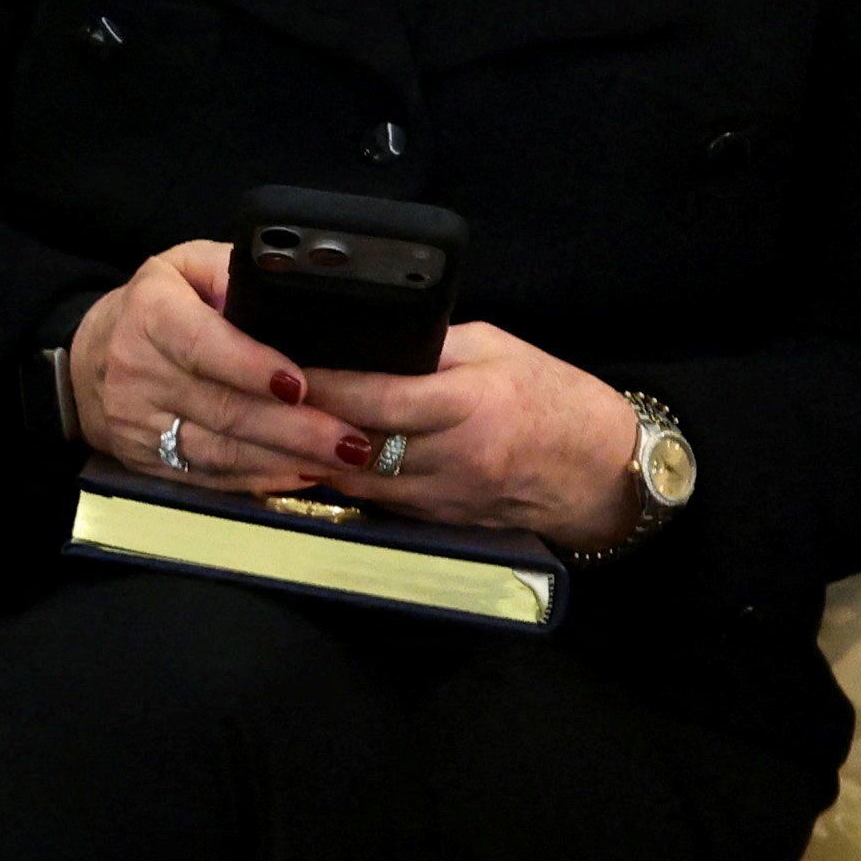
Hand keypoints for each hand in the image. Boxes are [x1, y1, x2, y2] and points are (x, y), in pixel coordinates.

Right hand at [57, 241, 367, 494]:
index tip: (300, 385)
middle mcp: (135, 371)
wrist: (85, 358)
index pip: (202, 345)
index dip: (251, 367)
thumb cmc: (155, 306)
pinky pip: (206, 476)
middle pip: (221, 408)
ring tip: (340, 460)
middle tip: (351, 439)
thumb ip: (235, 272)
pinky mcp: (143, 460)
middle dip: (293, 428)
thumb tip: (294, 289)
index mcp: (150, 315)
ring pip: (218, 450)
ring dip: (284, 459)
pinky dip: (257, 479)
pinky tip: (300, 474)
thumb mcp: (186, 266)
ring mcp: (137, 422)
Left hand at [298, 323, 642, 549]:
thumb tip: (368, 340)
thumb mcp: (496, 351)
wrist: (599, 470)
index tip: (285, 368)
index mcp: (470, 404)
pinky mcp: (438, 520)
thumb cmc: (550, 398)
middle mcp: (454, 456)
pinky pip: (375, 500)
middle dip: (304, 422)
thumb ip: (432, 348)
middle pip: (356, 443)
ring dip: (312, 456)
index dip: (324, 385)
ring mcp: (444, 495)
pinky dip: (342, 479)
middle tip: (262, 396)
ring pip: (357, 479)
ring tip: (274, 427)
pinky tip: (312, 458)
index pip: (378, 398)